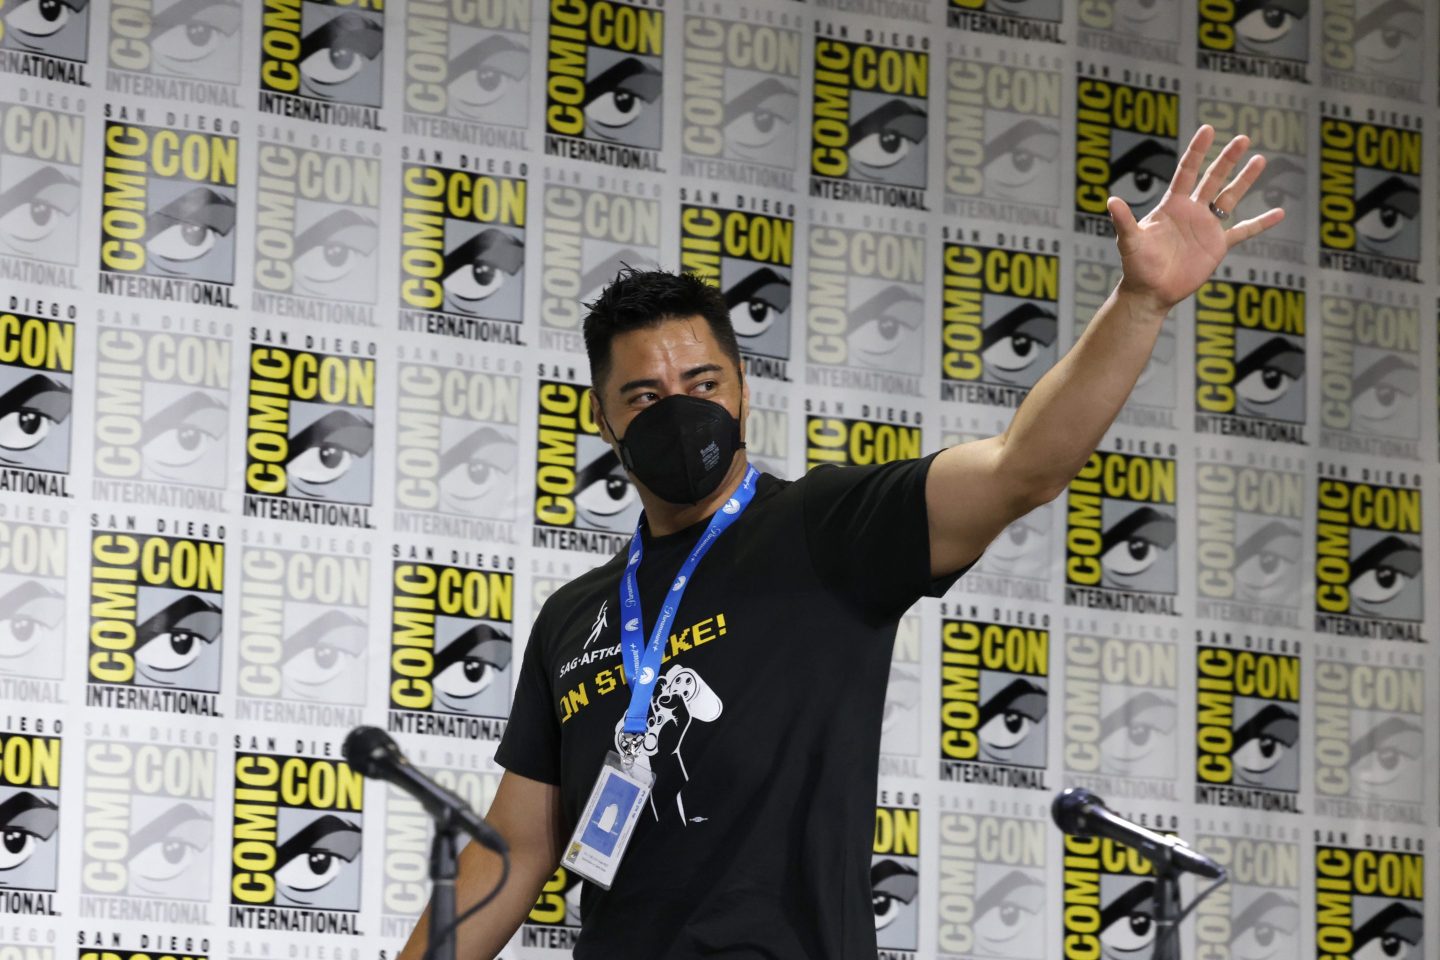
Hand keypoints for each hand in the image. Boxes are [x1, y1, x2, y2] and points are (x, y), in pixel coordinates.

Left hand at [1109, 125, 1285, 314]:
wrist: (1150, 291)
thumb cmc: (1136, 266)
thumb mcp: (1130, 242)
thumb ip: (1124, 221)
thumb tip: (1110, 200)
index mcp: (1173, 205)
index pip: (1186, 171)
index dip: (1197, 151)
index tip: (1207, 129)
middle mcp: (1192, 211)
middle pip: (1213, 178)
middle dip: (1227, 159)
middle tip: (1243, 138)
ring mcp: (1207, 227)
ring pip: (1230, 198)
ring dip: (1245, 180)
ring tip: (1261, 159)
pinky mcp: (1218, 246)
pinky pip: (1243, 231)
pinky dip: (1261, 223)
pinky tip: (1280, 213)